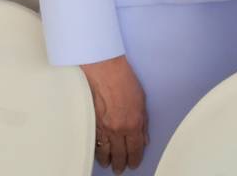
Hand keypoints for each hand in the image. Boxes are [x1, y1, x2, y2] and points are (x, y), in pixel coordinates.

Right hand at [81, 55, 147, 173]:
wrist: (104, 70)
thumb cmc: (124, 80)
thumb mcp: (142, 102)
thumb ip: (143, 123)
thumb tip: (144, 139)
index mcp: (133, 124)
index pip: (135, 150)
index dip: (134, 159)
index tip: (134, 163)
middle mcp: (118, 129)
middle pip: (119, 154)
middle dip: (121, 163)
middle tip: (120, 168)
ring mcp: (103, 127)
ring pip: (105, 151)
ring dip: (107, 160)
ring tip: (109, 164)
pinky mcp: (92, 122)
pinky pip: (95, 142)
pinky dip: (97, 150)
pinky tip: (98, 153)